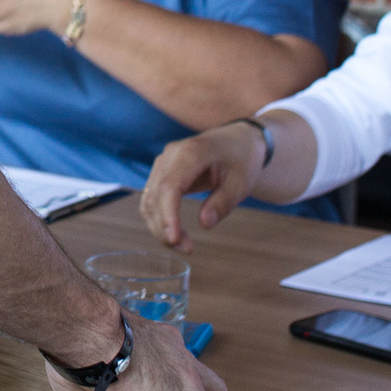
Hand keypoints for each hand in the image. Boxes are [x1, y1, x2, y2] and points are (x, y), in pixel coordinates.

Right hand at [140, 122, 264, 253]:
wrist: (237, 140)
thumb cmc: (241, 160)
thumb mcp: (241, 182)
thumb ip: (224, 202)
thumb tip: (204, 224)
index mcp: (192, 153)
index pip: (170, 186)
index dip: (168, 214)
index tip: (175, 239)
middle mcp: (170, 155)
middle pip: (155, 195)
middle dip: (165, 227)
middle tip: (187, 249)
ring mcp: (163, 162)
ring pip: (149, 199)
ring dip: (159, 226)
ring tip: (183, 245)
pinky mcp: (161, 172)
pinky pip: (152, 198)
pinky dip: (159, 218)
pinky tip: (174, 233)